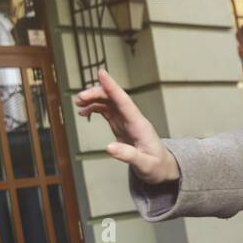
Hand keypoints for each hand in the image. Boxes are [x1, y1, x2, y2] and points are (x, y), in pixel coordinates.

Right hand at [73, 68, 179, 183]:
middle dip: (97, 94)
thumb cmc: (157, 166)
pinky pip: (108, 111)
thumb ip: (128, 156)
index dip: (113, 87)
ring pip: (110, 103)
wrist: (163, 169)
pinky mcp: (122, 126)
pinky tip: (85, 111)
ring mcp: (127, 121)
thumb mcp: (145, 165)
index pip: (125, 101)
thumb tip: (109, 148)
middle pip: (114, 99)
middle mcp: (133, 119)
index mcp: (139, 125)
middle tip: (79, 99)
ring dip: (94, 100)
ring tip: (78, 104)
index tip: (102, 73)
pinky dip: (95, 108)